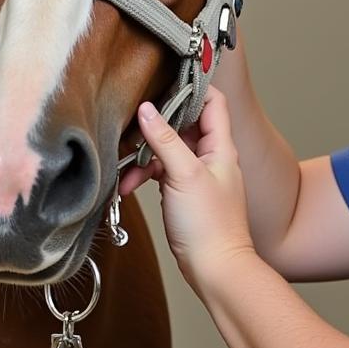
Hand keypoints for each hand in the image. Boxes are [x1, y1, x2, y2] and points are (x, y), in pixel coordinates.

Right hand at [135, 87, 255, 290]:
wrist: (215, 268)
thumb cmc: (209, 224)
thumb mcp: (184, 175)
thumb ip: (165, 140)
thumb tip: (147, 109)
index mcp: (221, 146)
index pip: (213, 101)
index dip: (193, 86)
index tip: (165, 79)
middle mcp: (212, 156)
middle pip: (183, 124)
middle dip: (156, 125)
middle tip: (133, 126)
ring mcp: (198, 174)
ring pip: (168, 149)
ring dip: (145, 155)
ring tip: (128, 170)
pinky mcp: (184, 192)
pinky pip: (162, 171)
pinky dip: (145, 174)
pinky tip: (129, 186)